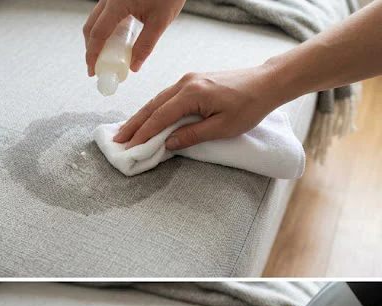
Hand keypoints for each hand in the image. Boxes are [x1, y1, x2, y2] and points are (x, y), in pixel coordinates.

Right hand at [84, 0, 186, 75]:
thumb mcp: (160, 20)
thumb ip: (146, 44)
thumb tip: (134, 66)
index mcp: (117, 3)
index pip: (98, 33)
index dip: (92, 54)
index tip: (93, 70)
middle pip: (91, 27)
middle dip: (91, 48)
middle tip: (96, 65)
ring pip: (96, 20)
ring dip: (97, 39)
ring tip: (106, 55)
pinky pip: (105, 15)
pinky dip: (105, 29)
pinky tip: (116, 39)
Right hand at [113, 65, 282, 149]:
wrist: (267, 82)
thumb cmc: (249, 106)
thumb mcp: (222, 127)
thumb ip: (192, 135)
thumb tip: (167, 143)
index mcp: (192, 93)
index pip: (160, 116)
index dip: (143, 133)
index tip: (129, 146)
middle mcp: (185, 83)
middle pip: (152, 106)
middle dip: (134, 124)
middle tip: (117, 139)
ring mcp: (188, 80)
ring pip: (157, 100)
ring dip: (141, 116)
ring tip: (126, 131)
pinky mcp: (193, 81)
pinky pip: (166, 97)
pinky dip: (153, 110)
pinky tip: (146, 118)